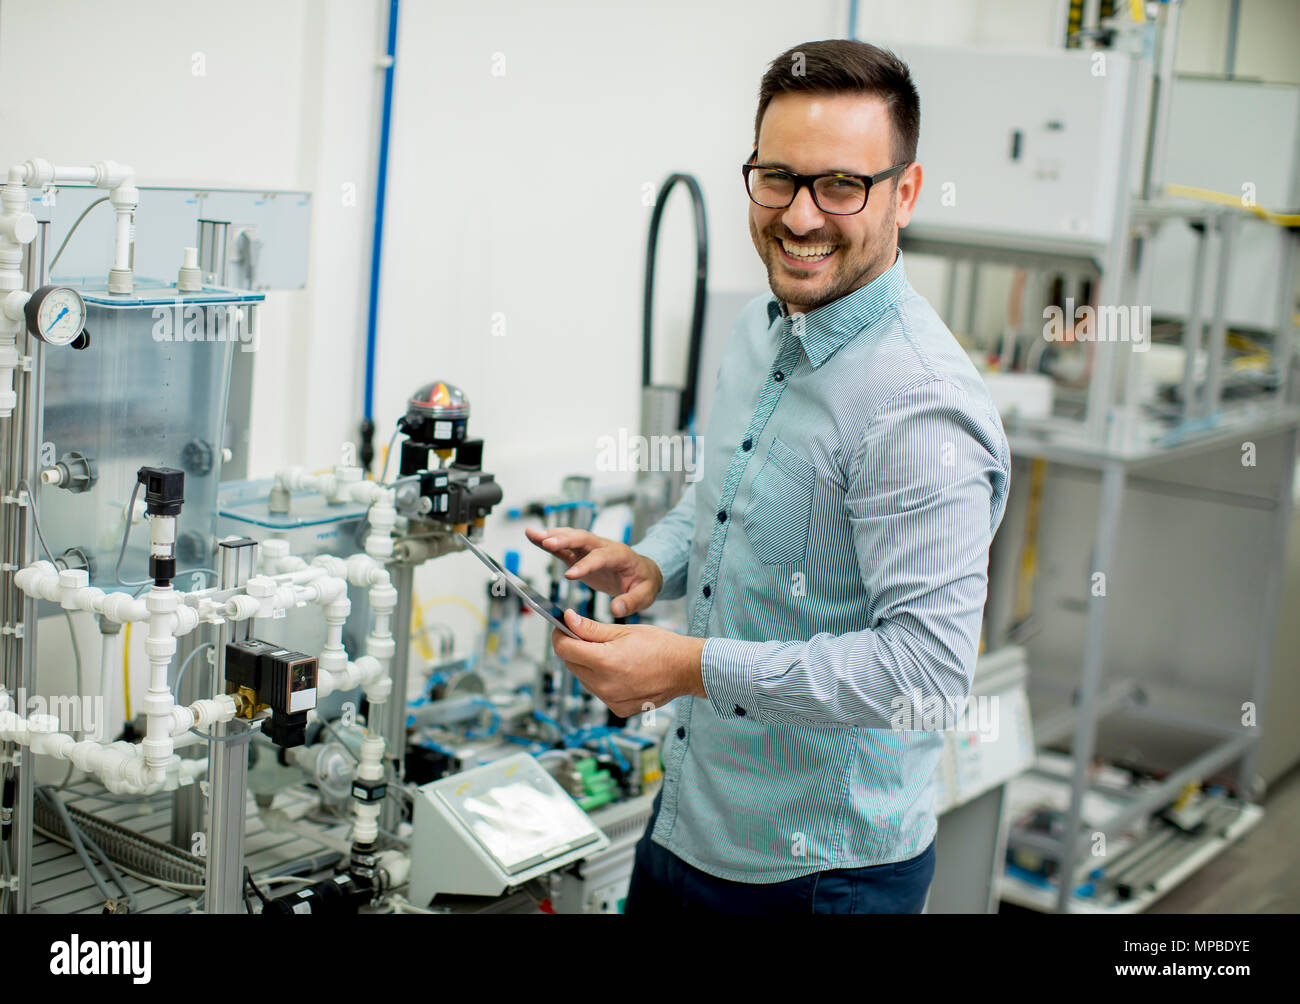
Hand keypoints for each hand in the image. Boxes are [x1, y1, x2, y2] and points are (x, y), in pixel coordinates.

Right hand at [525, 526, 662, 616]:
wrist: (643, 571)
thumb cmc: (644, 582)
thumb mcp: (645, 595)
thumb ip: (631, 601)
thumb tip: (616, 609)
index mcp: (620, 555)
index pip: (601, 557)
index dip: (586, 565)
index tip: (570, 575)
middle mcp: (603, 547)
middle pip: (583, 539)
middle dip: (565, 540)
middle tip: (547, 542)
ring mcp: (591, 549)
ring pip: (571, 537)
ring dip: (552, 535)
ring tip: (532, 535)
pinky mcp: (581, 555)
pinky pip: (564, 547)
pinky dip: (549, 542)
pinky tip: (534, 538)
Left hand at [550, 609, 705, 717]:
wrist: (685, 669)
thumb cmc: (660, 646)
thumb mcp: (623, 631)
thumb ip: (591, 628)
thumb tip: (568, 620)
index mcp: (605, 662)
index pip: (564, 649)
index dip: (560, 635)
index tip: (563, 627)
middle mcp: (605, 685)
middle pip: (571, 664)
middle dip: (575, 649)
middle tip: (589, 637)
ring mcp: (612, 700)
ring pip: (584, 679)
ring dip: (588, 665)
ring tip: (610, 654)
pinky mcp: (619, 709)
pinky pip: (599, 692)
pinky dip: (602, 680)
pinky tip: (619, 671)